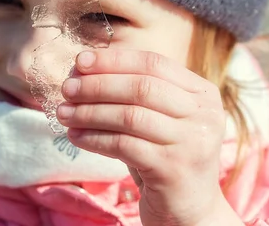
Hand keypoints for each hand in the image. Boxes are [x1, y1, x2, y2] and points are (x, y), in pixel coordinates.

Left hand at [56, 49, 243, 225]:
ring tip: (64, 113)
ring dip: (90, 112)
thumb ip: (132, 92)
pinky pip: (124, 145)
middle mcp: (204, 114)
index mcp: (203, 93)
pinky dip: (95, 138)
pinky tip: (76, 137)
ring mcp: (192, 142)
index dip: (114, 60)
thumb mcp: (158, 117)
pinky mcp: (173, 168)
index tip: (80, 62)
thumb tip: (82, 70)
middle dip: (98, 85)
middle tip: (67, 88)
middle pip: (142, 87)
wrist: (190, 209)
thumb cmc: (165, 155)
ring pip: (130, 116)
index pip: (154, 63)